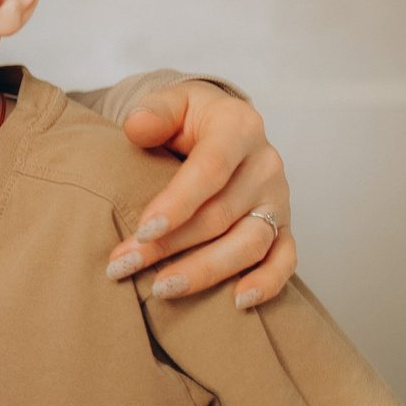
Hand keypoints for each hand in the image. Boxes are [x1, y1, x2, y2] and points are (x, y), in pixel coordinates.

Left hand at [105, 80, 293, 308]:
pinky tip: (237, 302)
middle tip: (122, 265)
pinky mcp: (283, 226)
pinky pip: (284, 259)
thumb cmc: (188, 119)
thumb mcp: (171, 102)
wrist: (221, 127)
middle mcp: (266, 165)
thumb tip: (137, 126)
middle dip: (169, 245)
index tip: (142, 230)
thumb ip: (154, 111)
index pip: (210, 170)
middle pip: (220, 215)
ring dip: (205, 271)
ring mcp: (278, 200)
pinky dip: (267, 283)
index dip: (177, 203)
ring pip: (249, 243)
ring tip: (160, 289)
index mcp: (239, 128)